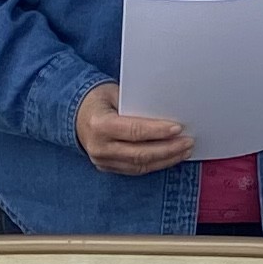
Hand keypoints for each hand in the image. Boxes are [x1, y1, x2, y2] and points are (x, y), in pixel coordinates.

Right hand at [75, 85, 197, 175]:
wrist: (74, 115)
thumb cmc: (98, 100)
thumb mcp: (114, 94)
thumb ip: (136, 104)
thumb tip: (166, 112)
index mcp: (99, 125)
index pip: (134, 131)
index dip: (158, 131)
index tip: (178, 128)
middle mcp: (99, 147)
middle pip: (140, 153)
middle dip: (168, 149)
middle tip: (188, 142)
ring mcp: (102, 160)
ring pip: (140, 165)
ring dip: (165, 159)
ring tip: (184, 151)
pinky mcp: (107, 167)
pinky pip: (135, 170)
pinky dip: (155, 164)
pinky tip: (170, 158)